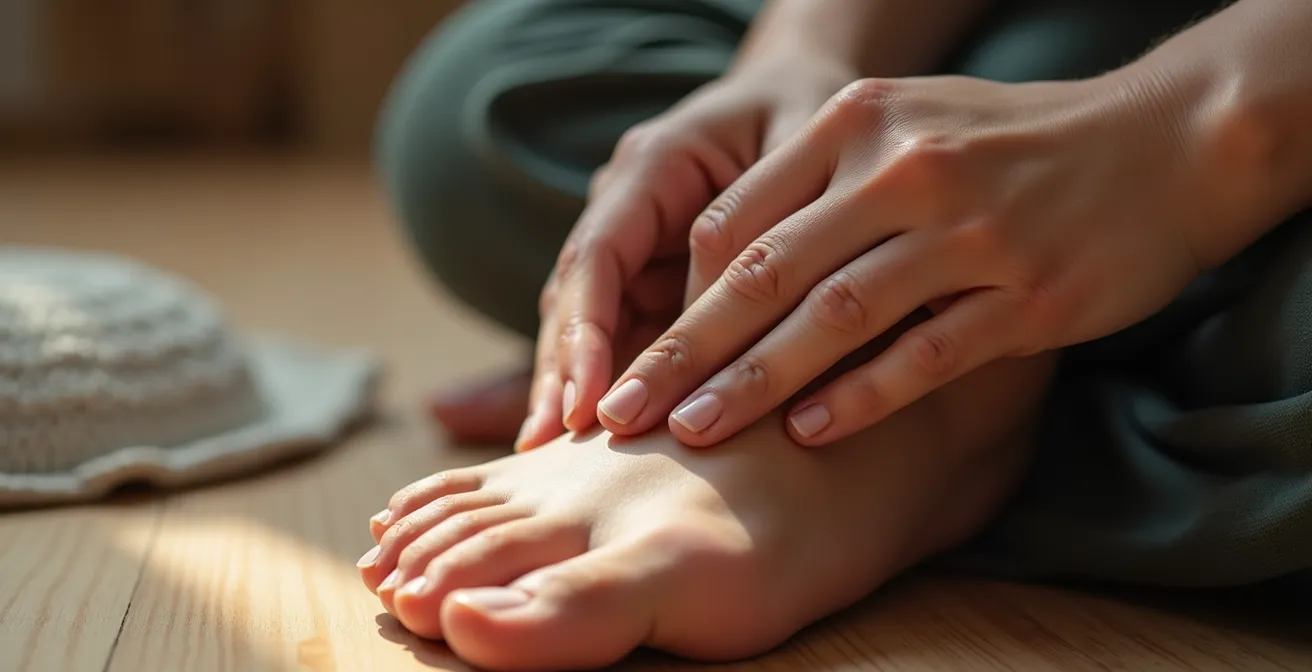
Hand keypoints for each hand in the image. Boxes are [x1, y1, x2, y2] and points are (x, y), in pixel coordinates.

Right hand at [516, 53, 858, 450]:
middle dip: (562, 372)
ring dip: (574, 386)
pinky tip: (594, 441)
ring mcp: (635, 246)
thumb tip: (734, 332)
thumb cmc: (813, 120)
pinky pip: (628, 336)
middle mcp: (627, 208)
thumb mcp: (805, 159)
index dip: (585, 333)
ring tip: (547, 456)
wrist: (811, 102)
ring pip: (591, 323)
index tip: (584, 404)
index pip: (598, 255)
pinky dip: (616, 384)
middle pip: (576, 297)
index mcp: (654, 164)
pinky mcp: (655, 281)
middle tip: (546, 445)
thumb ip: (765, 237)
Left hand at [600, 72, 1219, 446]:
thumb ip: (818, 181)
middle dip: (685, 351)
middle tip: (627, 414)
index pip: (738, 220)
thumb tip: (721, 261)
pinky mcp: (1028, 293)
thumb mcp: (905, 128)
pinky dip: (861, 395)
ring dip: (756, 380)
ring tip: (695, 433)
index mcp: (858, 125)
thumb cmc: (1012, 143)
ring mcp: (968, 232)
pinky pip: (926, 354)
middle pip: (766, 273)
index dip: (674, 297)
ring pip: (836, 316)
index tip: (630, 358)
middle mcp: (903, 171)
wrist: (1162, 141)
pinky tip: (808, 433)